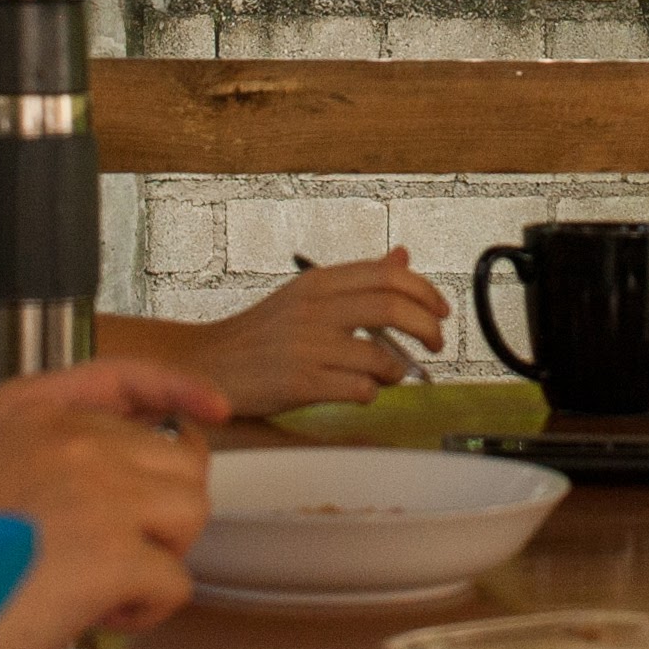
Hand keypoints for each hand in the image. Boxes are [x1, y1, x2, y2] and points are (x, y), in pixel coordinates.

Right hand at [0, 359, 225, 648]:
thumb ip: (34, 460)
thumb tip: (92, 493)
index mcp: (34, 413)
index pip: (131, 383)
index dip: (178, 397)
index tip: (210, 412)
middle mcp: (76, 440)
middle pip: (178, 464)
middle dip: (161, 513)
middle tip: (118, 556)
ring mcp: (102, 493)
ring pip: (189, 515)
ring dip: (158, 556)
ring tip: (104, 590)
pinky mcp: (114, 553)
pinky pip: (173, 582)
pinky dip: (143, 610)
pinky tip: (94, 620)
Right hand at [187, 252, 452, 414]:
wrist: (208, 365)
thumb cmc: (261, 334)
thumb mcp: (306, 295)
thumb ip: (357, 279)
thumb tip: (402, 256)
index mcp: (318, 282)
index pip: (388, 274)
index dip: (425, 292)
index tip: (441, 311)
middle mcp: (314, 308)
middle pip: (392, 307)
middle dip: (426, 328)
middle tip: (435, 344)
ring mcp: (307, 346)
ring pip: (381, 355)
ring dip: (399, 370)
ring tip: (392, 374)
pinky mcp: (300, 383)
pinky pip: (359, 389)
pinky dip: (372, 392)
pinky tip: (363, 391)